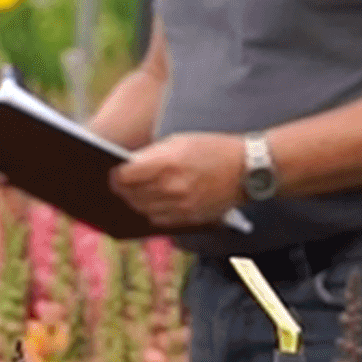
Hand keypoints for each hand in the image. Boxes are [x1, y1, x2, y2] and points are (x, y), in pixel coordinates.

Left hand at [110, 132, 244, 229]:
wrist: (249, 168)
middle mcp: (172, 187)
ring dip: (134, 203)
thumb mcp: (179, 142)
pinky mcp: (191, 217)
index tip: (112, 172)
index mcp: (167, 164)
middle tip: (115, 186)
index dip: (116, 175)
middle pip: (132, 195)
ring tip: (129, 196)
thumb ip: (152, 155)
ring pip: (143, 209)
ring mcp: (182, 205)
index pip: (126, 175)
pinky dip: (151, 212)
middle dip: (121, 190)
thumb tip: (127, 166)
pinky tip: (149, 205)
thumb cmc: (212, 148)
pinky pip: (160, 220)